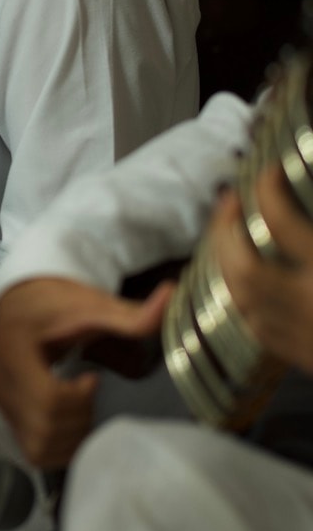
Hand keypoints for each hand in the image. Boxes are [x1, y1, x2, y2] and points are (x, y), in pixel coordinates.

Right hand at [0, 276, 173, 467]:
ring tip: (79, 404)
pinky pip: (32, 448)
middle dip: (79, 420)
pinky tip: (68, 415)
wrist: (20, 302)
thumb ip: (131, 313)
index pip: (47, 400)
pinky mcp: (3, 412)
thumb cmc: (55, 303)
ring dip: (71, 436)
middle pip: (44, 429)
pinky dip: (58, 443)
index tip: (91, 378)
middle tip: (89, 393)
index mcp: (14, 350)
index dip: (78, 400)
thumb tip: (172, 295)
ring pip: (38, 447)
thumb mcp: (92, 306)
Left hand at [212, 168, 312, 371]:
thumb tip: (305, 186)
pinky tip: (243, 278)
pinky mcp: (305, 358)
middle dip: (227, 230)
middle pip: (245, 268)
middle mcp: (311, 306)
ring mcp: (304, 336)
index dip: (268, 191)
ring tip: (228, 231)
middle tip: (232, 199)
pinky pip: (257, 326)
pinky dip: (242, 296)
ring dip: (225, 260)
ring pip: (243, 298)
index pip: (282, 223)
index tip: (269, 172)